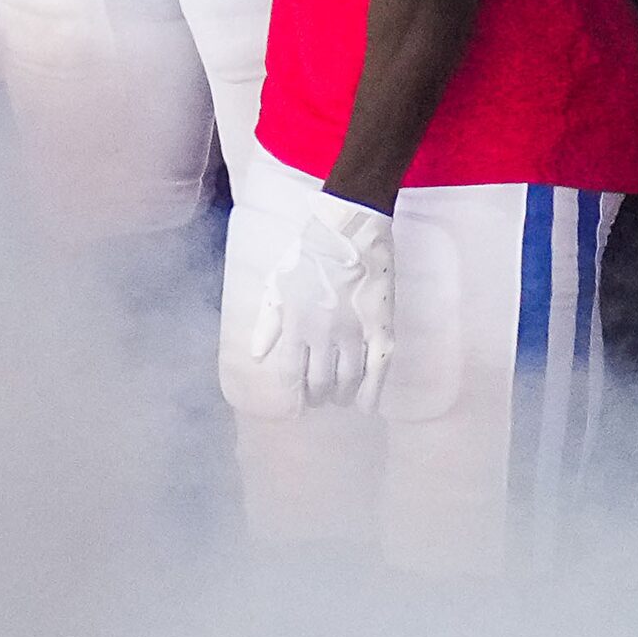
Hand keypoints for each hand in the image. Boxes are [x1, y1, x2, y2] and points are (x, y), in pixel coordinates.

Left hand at [250, 191, 396, 411]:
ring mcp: (354, 331)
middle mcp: (323, 333)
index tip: (295, 402)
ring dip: (342, 395)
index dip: (292, 393)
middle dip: (317, 396)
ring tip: (340, 399)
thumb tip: (257, 356)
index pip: (291, 373)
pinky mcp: (380, 327)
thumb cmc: (309, 254)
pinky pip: (378, 367)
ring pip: (348, 379)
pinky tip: (366, 407)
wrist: (350, 229)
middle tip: (319, 398)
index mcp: (295, 324)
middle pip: (319, 381)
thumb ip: (267, 322)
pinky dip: (372, 391)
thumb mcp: (278, 284)